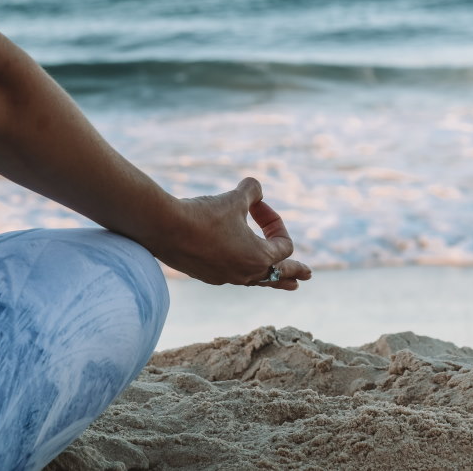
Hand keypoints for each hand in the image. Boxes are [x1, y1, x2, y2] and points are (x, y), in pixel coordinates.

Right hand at [149, 178, 311, 289]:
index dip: (275, 221)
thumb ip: (252, 191)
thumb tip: (256, 188)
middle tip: (307, 276)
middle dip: (294, 272)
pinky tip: (241, 271)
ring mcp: (226, 278)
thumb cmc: (204, 214)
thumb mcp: (234, 198)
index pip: (283, 244)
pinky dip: (244, 271)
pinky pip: (234, 277)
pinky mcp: (207, 276)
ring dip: (272, 279)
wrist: (165, 228)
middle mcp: (246, 273)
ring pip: (257, 281)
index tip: (257, 206)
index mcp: (259, 258)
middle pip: (278, 275)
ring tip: (287, 284)